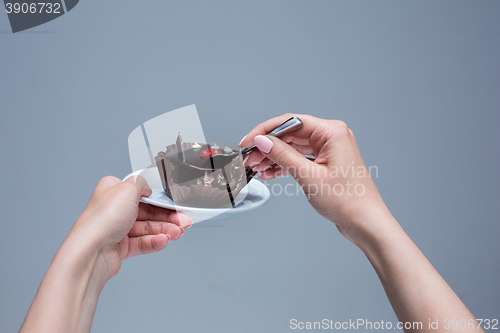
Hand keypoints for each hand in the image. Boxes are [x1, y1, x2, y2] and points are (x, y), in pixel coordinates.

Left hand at [67, 176, 191, 282]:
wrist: (91, 252)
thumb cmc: (102, 219)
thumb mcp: (127, 189)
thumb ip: (141, 183)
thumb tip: (148, 185)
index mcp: (113, 191)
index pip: (143, 193)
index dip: (161, 198)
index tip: (176, 203)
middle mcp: (114, 209)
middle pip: (148, 212)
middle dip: (168, 217)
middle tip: (183, 221)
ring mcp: (117, 229)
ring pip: (147, 228)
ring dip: (165, 230)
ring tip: (177, 233)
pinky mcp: (120, 247)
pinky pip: (142, 243)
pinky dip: (155, 242)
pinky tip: (164, 241)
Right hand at [240, 114, 390, 246]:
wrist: (366, 223)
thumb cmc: (348, 201)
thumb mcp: (309, 176)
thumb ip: (283, 155)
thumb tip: (262, 140)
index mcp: (332, 132)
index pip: (291, 122)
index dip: (265, 131)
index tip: (248, 141)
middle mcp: (332, 137)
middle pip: (290, 134)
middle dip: (268, 147)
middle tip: (249, 158)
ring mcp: (329, 151)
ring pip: (293, 147)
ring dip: (274, 157)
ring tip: (256, 167)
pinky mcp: (326, 164)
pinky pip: (300, 158)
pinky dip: (285, 165)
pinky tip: (270, 173)